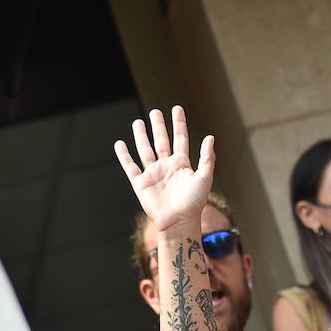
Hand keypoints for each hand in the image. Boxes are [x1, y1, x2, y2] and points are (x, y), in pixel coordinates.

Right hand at [114, 106, 214, 233]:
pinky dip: (124, 155)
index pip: (180, 139)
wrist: (178, 222)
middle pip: (161, 141)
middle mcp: (166, 167)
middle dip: (158, 126)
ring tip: (138, 122)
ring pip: (145, 150)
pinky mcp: (140, 183)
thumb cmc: (194, 204)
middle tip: (155, 112)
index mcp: (182, 165)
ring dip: (141, 136)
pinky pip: (130, 166)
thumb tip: (210, 137)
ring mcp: (153, 174)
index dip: (179, 124)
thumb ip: (207, 158)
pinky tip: (120, 144)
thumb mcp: (205, 178)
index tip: (176, 108)